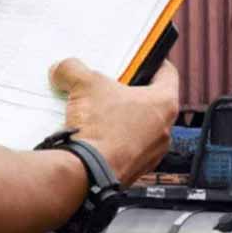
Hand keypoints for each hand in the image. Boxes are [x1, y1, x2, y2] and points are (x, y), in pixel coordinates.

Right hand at [49, 59, 179, 185]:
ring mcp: (151, 153)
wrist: (87, 172)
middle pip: (150, 102)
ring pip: (139, 128)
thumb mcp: (83, 84)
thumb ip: (73, 69)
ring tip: (97, 113)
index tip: (142, 60)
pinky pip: (127, 149)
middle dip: (128, 93)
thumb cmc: (99, 129)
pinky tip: (93, 136)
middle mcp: (164, 130)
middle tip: (109, 87)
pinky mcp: (135, 170)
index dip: (153, 62)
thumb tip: (64, 70)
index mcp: (164, 103)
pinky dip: (113, 142)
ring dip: (121, 120)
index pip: (167, 73)